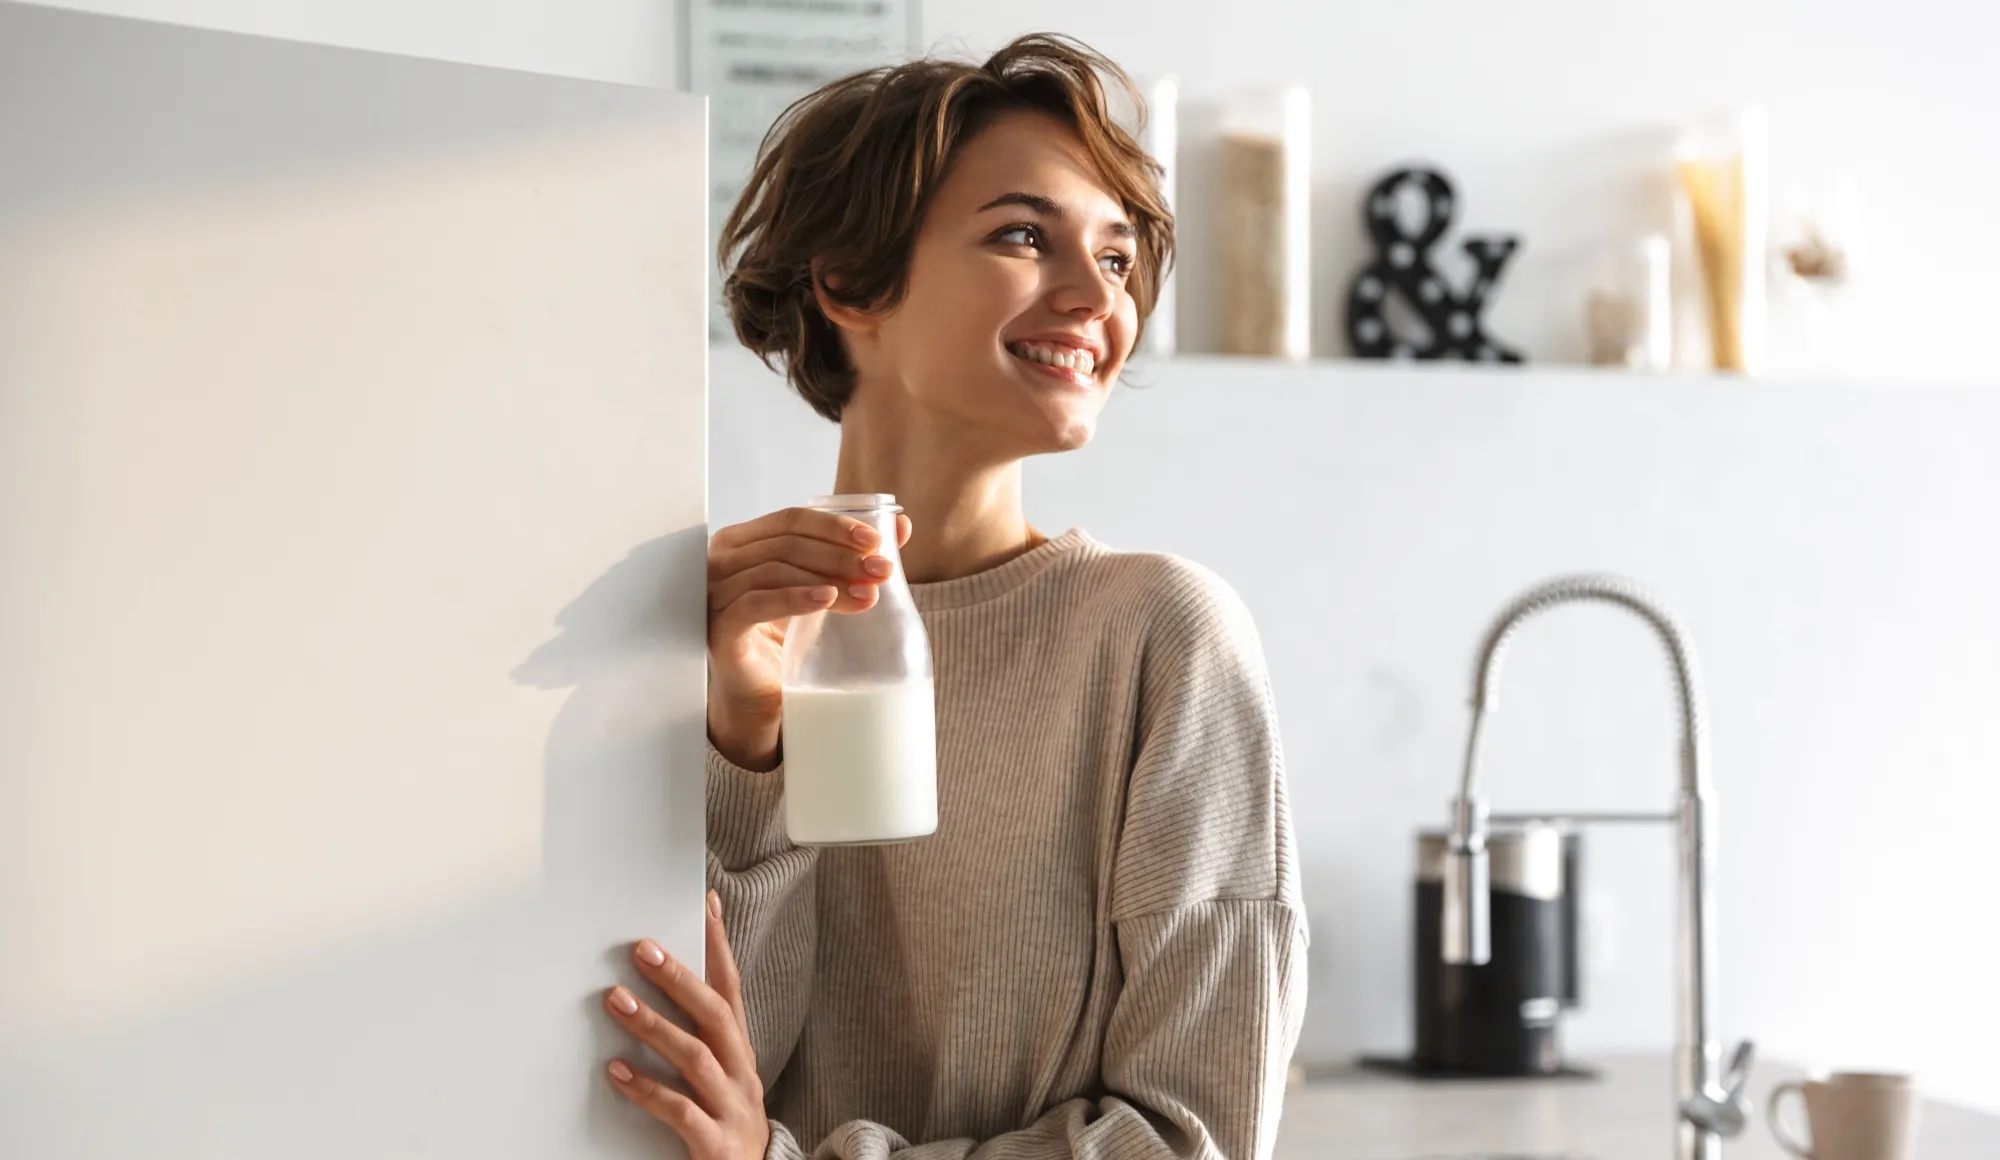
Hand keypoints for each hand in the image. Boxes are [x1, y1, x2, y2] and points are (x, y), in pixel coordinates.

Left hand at [605, 892, 768, 1159]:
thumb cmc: (723, 1119)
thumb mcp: (719, 1072)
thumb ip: (696, 1033)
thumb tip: (658, 982)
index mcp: (739, 1050)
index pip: (732, 987)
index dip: (719, 945)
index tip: (704, 904)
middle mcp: (741, 1071)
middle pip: (715, 1014)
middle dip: (679, 978)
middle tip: (643, 949)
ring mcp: (732, 1107)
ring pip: (696, 1057)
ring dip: (655, 1026)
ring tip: (617, 1001)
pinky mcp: (716, 1143)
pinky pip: (681, 1112)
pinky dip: (648, 1089)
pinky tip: (618, 1072)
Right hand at [706, 506, 912, 768]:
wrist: (762, 694)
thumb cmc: (786, 635)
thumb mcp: (824, 587)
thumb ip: (855, 556)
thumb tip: (902, 526)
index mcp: (745, 541)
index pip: (791, 520)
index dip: (835, 526)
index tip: (876, 541)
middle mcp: (723, 560)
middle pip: (787, 544)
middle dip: (840, 556)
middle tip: (880, 570)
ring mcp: (717, 594)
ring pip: (775, 570)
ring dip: (827, 578)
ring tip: (866, 594)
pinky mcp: (720, 628)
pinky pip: (755, 604)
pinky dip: (794, 598)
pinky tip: (827, 599)